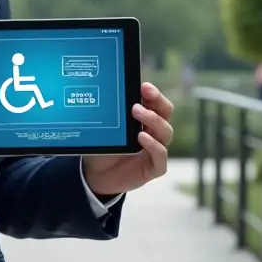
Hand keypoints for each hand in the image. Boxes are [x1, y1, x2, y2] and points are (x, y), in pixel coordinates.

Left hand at [82, 82, 173, 196]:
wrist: (95, 175)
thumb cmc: (103, 147)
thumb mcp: (106, 128)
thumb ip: (112, 114)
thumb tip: (107, 91)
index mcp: (145, 119)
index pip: (157, 103)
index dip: (154, 94)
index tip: (145, 86)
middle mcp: (153, 132)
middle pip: (165, 113)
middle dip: (157, 102)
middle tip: (141, 97)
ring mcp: (155, 150)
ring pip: (166, 132)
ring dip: (153, 120)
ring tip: (136, 112)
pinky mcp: (153, 168)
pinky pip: (161, 157)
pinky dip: (154, 146)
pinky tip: (142, 138)